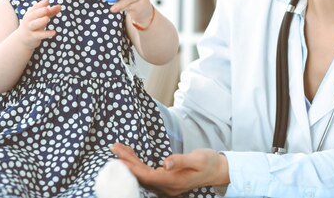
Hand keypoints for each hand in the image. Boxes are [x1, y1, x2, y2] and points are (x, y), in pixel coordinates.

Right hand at [15, 0, 61, 49]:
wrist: (23, 39)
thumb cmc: (35, 25)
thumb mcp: (41, 17)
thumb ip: (50, 12)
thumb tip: (60, 6)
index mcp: (30, 13)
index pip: (35, 7)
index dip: (41, 4)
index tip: (47, 0)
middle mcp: (28, 20)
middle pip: (33, 15)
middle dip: (39, 12)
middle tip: (46, 9)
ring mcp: (30, 28)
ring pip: (34, 24)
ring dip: (40, 21)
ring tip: (47, 18)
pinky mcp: (32, 37)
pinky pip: (39, 35)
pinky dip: (46, 34)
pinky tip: (54, 32)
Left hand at [112, 143, 229, 195]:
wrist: (219, 171)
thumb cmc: (210, 162)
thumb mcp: (198, 159)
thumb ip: (181, 160)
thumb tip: (165, 163)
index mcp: (174, 181)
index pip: (147, 175)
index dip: (132, 166)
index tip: (120, 155)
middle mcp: (168, 186)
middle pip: (142, 176)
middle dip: (127, 162)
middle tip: (114, 147)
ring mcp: (167, 185)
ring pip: (144, 176)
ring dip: (131, 163)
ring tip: (119, 150)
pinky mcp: (168, 180)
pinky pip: (149, 174)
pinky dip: (138, 165)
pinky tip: (132, 158)